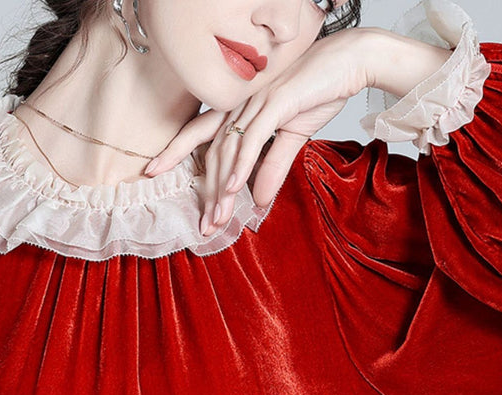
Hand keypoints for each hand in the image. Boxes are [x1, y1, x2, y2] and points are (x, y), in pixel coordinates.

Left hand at [144, 28, 374, 235]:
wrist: (350, 62)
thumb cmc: (320, 91)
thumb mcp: (292, 138)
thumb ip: (272, 168)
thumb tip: (257, 201)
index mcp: (241, 109)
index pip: (201, 133)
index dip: (175, 150)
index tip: (152, 172)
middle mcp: (242, 104)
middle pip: (213, 151)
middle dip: (206, 191)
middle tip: (203, 225)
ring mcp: (257, 102)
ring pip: (230, 151)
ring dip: (222, 189)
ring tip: (218, 218)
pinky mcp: (276, 102)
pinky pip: (253, 140)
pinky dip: (242, 166)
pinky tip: (235, 189)